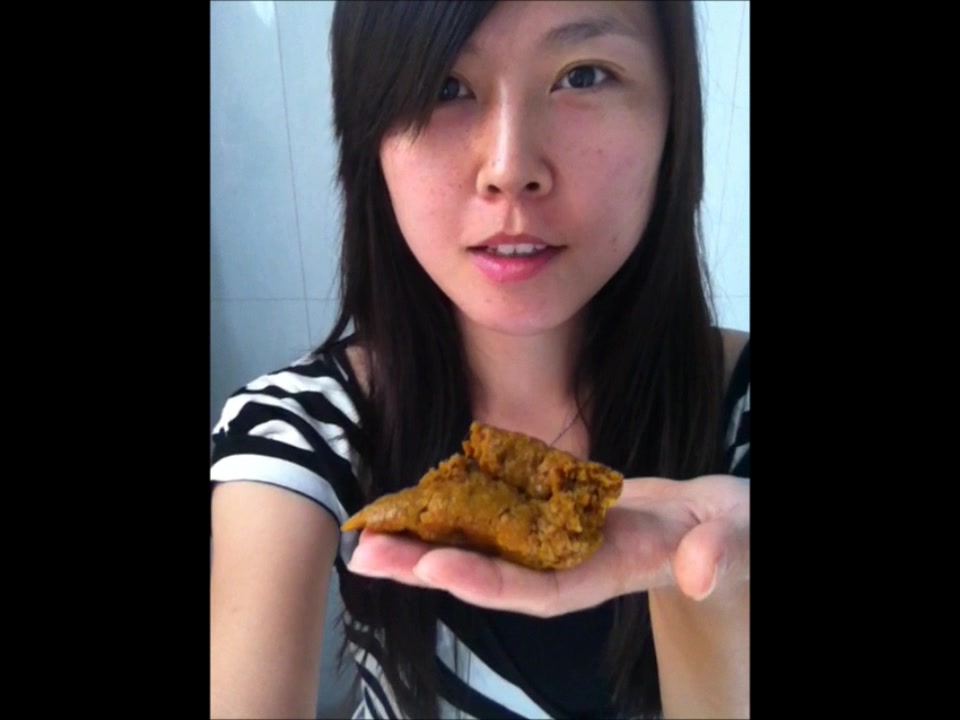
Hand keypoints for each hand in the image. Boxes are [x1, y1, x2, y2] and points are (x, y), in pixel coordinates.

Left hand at [346, 474, 748, 616]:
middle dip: (430, 565)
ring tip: (374, 529)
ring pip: (488, 541)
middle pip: (493, 572)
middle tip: (367, 555)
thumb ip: (722, 553)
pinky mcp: (558, 510)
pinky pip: (504, 509)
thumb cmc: (732, 533)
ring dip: (431, 536)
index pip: (539, 589)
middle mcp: (572, 563)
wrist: (718, 520)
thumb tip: (702, 572)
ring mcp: (561, 538)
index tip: (434, 566)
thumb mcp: (737, 539)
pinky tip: (423, 494)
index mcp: (608, 574)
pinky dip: (464, 503)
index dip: (487, 580)